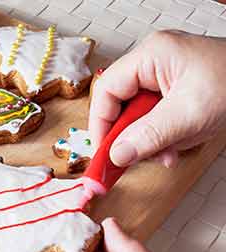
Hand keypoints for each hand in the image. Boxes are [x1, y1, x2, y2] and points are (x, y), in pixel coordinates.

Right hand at [89, 31, 225, 167]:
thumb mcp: (189, 115)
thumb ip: (148, 136)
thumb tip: (116, 155)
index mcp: (151, 55)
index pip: (107, 91)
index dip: (100, 124)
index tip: (103, 153)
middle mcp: (154, 62)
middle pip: (122, 104)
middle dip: (133, 135)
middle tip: (138, 158)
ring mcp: (166, 75)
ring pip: (140, 115)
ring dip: (152, 139)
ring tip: (171, 152)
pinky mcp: (177, 89)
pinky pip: (157, 116)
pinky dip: (166, 135)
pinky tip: (180, 144)